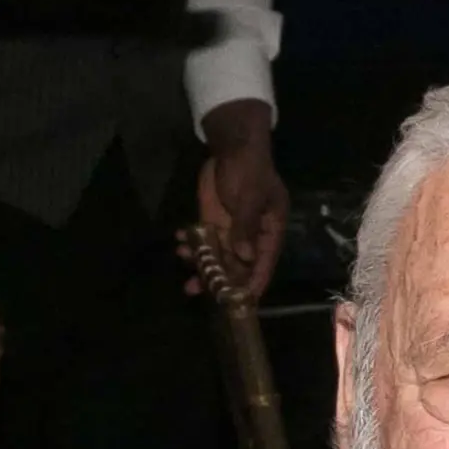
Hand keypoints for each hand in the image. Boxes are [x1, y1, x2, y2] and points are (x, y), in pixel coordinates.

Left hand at [185, 98, 287, 300]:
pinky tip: (179, 242)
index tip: (239, 301)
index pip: (263, 264)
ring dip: (201, 262)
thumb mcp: (251, 197)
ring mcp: (232, 231)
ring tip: (183, 260)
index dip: (252, 283)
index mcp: (270, 234)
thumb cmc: (250, 171)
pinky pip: (203, 241)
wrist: (233, 147)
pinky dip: (191, 244)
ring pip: (218, 256)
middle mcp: (251, 238)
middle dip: (219, 278)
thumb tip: (244, 256)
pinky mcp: (214, 222)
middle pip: (238, 266)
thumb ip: (247, 226)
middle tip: (197, 289)